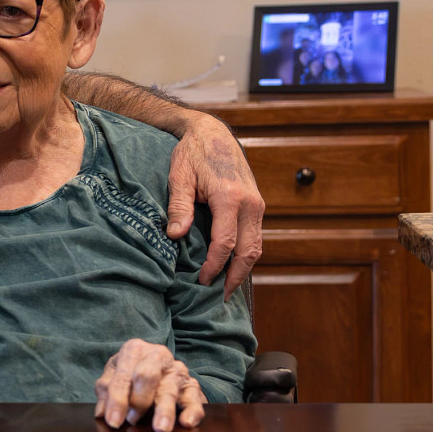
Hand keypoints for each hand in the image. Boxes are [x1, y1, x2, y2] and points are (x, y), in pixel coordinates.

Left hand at [95, 339, 204, 431]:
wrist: (157, 366)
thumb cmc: (129, 371)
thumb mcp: (113, 375)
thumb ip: (106, 391)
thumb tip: (102, 413)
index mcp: (134, 350)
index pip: (123, 376)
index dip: (117, 400)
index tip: (113, 421)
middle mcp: (157, 356)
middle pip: (147, 377)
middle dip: (139, 401)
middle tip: (132, 421)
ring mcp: (176, 370)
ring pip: (170, 389)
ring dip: (164, 410)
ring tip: (160, 428)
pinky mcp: (191, 385)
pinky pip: (195, 397)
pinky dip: (193, 411)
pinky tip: (186, 423)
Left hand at [165, 112, 263, 294]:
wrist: (213, 134)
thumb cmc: (192, 154)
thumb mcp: (179, 176)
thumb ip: (179, 207)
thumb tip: (175, 236)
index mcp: (229, 197)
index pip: (225, 243)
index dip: (213, 266)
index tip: (201, 281)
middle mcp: (250, 204)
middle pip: (248, 251)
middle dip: (235, 277)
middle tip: (219, 298)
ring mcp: (257, 205)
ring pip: (256, 247)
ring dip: (243, 270)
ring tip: (227, 289)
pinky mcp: (257, 206)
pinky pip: (255, 237)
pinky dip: (246, 256)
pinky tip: (232, 268)